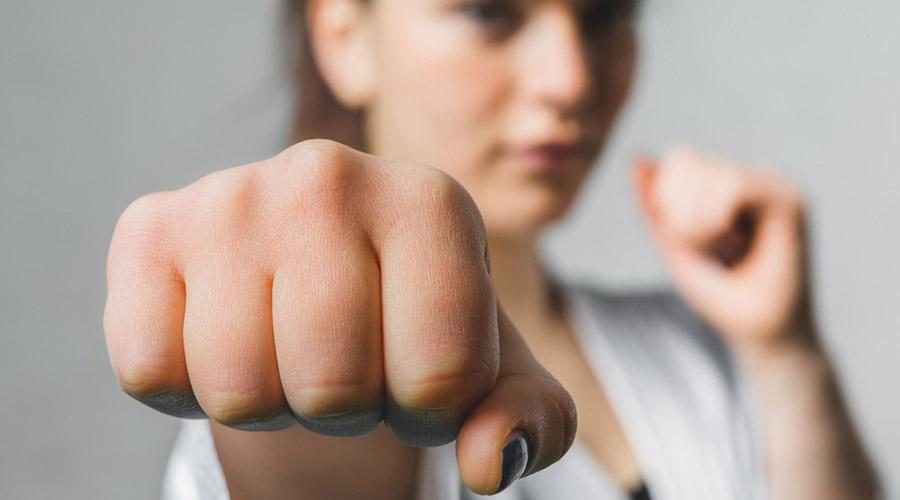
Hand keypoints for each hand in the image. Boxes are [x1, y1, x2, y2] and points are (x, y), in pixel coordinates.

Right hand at [103, 139, 574, 493]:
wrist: (321, 273)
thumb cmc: (414, 321)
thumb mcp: (494, 370)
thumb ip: (530, 418)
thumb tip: (488, 464)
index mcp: (431, 202)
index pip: (441, 376)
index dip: (429, 411)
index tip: (418, 374)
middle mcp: (330, 176)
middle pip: (333, 388)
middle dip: (346, 408)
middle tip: (347, 361)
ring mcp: (233, 196)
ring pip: (240, 390)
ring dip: (273, 400)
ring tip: (290, 346)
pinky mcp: (150, 227)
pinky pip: (151, 371)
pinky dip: (188, 388)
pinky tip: (224, 335)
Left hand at [633, 147, 813, 348]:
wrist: (764, 335)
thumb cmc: (723, 297)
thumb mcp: (674, 246)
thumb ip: (654, 205)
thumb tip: (637, 159)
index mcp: (728, 184)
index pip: (679, 160)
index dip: (667, 201)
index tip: (691, 241)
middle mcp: (755, 176)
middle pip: (687, 160)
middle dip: (681, 213)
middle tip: (711, 250)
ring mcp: (774, 184)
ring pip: (708, 174)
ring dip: (698, 223)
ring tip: (724, 252)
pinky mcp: (789, 199)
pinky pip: (732, 188)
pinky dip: (714, 224)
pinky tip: (733, 248)